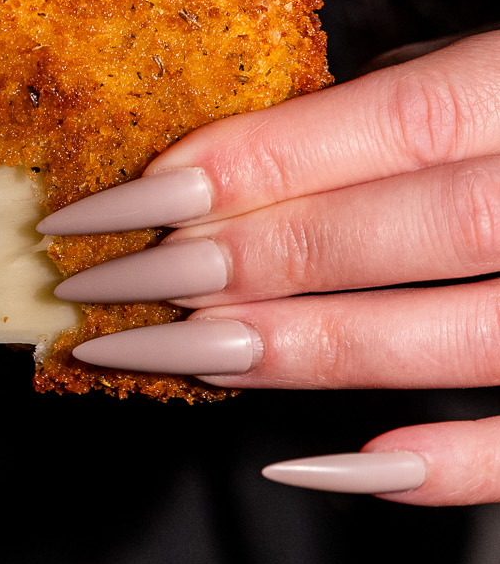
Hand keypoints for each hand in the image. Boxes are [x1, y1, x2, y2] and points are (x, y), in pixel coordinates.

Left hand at [39, 25, 499, 504]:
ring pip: (462, 339)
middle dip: (241, 260)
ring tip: (163, 356)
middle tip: (101, 286)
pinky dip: (437, 465)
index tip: (119, 196)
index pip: (395, 127)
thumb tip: (272, 139)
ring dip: (299, 353)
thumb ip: (433, 98)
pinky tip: (315, 461)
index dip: (250, 162)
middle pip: (409, 233)